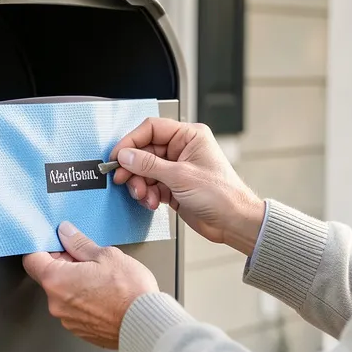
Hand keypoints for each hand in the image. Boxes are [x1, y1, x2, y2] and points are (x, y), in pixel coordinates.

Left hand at [23, 222, 158, 349]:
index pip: (32, 260)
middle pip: (49, 277)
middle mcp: (56, 303)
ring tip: (102, 280)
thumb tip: (66, 233)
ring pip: (63, 294)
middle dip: (64, 265)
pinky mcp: (80, 330)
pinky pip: (75, 310)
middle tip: (88, 260)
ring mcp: (67, 320)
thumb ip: (79, 244)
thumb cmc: (130, 292)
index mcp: (57, 280)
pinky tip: (104, 296)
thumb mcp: (106, 255)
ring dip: (75, 285)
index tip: (55, 243)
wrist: (146, 325)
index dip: (43, 248)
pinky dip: (85, 301)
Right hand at [110, 118, 264, 255]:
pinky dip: (147, 194)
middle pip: (145, 151)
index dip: (131, 141)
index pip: (152, 129)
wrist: (233, 222)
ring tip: (143, 195)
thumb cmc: (222, 195)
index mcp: (189, 136)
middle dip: (134, 168)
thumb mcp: (180, 176)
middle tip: (123, 178)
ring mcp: (177, 168)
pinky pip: (151, 185)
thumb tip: (126, 155)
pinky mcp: (174, 186)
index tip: (118, 156)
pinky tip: (152, 202)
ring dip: (140, 184)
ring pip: (145, 170)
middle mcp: (182, 149)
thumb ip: (149, 165)